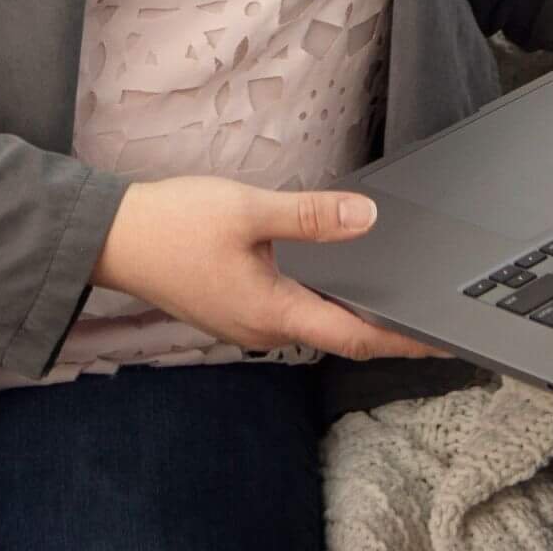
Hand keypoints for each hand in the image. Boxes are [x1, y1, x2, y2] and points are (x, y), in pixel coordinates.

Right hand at [91, 175, 450, 361]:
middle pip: (337, 335)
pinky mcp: (230, 307)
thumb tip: (366, 217)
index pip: (355, 336)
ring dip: (349, 315)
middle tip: (424, 316)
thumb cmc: (173, 224)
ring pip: (311, 324)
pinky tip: (327, 280)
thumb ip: (310, 216)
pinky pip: (287, 313)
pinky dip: (319, 303)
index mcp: (274, 312)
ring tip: (387, 298)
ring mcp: (244, 322)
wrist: (112, 238)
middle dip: (383, 329)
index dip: (402, 339)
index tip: (440, 342)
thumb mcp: (248, 210)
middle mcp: (263, 328)